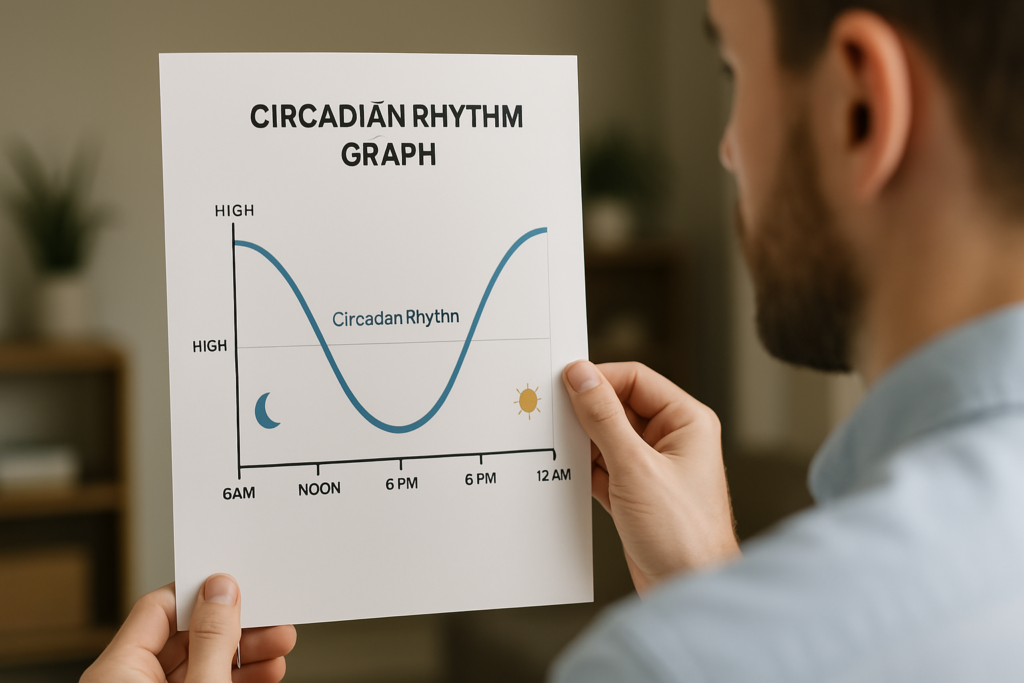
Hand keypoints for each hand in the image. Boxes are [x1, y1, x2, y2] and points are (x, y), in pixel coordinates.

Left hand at [82, 574, 295, 682]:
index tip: (238, 585)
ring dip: (245, 653)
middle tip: (273, 621)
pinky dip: (237, 677)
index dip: (203, 592)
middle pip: (186, 635)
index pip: (158, 607)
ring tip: (280, 647)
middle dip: (237, 628)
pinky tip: (266, 672)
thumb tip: (222, 590)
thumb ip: (212, 640)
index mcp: (117, 671)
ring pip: (201, 662)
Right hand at [563, 361, 739, 593]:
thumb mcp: (635, 467)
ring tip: (558, 445)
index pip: (636, 380)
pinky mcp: (637, 493)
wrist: (688, 590)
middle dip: (587, 412)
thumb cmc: (684, 535)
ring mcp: (653, 468)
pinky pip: (604, 467)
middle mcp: (673, 440)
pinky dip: (585, 468)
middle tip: (553, 413)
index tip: (564, 382)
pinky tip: (566, 470)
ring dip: (583, 442)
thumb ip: (604, 417)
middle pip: (620, 407)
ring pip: (608, 438)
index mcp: (687, 422)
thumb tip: (582, 377)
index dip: (600, 378)